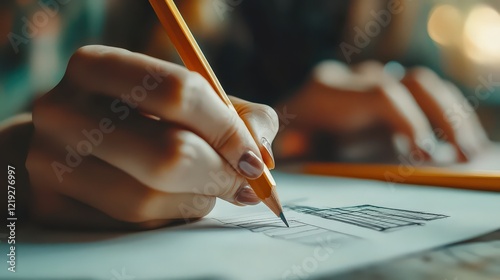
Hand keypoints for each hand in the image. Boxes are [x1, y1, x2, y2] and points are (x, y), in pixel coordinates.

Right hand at [25, 45, 277, 228]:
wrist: (67, 143)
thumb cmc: (137, 117)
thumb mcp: (182, 99)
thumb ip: (235, 115)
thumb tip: (262, 155)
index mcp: (97, 66)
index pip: (180, 92)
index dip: (229, 130)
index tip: (256, 160)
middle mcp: (62, 110)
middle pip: (169, 154)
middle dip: (221, 175)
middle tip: (245, 184)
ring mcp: (49, 161)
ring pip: (150, 199)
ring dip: (196, 200)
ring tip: (205, 188)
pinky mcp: (51, 205)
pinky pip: (132, 226)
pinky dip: (167, 218)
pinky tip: (172, 201)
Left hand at [276, 61, 489, 162]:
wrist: (283, 122)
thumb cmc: (285, 140)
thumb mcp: (285, 145)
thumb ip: (291, 144)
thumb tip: (294, 146)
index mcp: (328, 91)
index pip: (381, 95)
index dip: (408, 122)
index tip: (424, 154)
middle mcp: (355, 80)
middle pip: (411, 84)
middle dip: (443, 118)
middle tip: (463, 155)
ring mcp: (372, 83)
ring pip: (423, 86)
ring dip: (452, 116)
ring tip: (471, 151)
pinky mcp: (384, 92)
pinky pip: (422, 95)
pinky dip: (444, 115)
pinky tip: (458, 142)